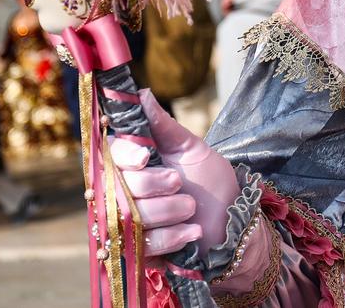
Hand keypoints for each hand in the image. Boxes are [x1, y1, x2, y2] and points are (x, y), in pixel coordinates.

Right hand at [112, 91, 239, 258]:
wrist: (234, 223)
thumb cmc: (211, 182)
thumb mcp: (192, 150)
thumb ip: (164, 126)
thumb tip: (141, 94)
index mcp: (134, 164)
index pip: (110, 154)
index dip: (124, 156)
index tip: (145, 157)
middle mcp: (124, 192)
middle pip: (117, 187)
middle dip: (152, 185)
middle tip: (178, 183)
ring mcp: (129, 224)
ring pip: (130, 217)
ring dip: (168, 212)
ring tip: (192, 209)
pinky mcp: (139, 252)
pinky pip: (144, 245)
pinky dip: (173, 237)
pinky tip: (193, 232)